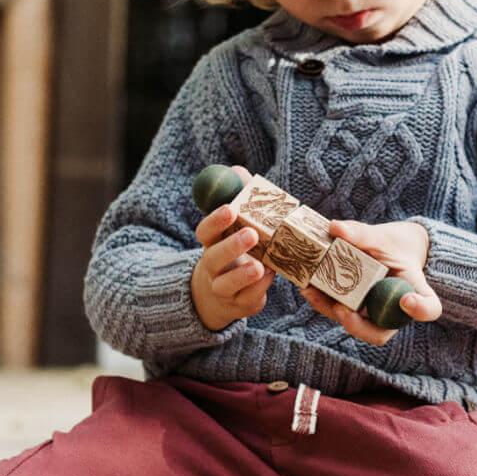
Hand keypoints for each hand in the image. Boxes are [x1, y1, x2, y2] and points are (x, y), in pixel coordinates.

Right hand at [190, 165, 274, 330]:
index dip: (215, 221)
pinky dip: (259, 289)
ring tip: (259, 266)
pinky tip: (271, 277)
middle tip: (252, 235)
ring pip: (227, 285)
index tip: (230, 210)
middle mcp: (212, 268)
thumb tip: (238, 169)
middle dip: (231, 247)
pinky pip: (248, 299)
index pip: (205, 232)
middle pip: (214, 259)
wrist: (219, 297)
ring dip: (243, 274)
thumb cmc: (231, 253)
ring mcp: (224, 290)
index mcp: (211, 245)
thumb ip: (237, 199)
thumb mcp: (233, 229)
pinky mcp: (240, 305)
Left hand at [302, 219, 440, 345]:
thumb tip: (335, 228)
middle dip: (359, 326)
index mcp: (415, 290)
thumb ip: (362, 234)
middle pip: (381, 333)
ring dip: (331, 312)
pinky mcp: (352, 309)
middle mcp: (394, 310)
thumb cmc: (393, 245)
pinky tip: (306, 286)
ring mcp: (372, 313)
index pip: (429, 308)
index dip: (420, 309)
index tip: (408, 300)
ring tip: (312, 292)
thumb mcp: (383, 236)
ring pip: (355, 325)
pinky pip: (338, 311)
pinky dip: (322, 301)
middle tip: (343, 311)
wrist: (390, 250)